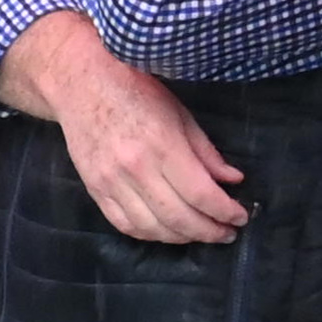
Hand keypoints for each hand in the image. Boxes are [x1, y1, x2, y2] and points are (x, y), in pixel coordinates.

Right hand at [0, 11, 248, 243]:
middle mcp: (136, 169)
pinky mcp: (95, 189)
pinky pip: (124, 225)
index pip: (201, 194)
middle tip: (227, 233)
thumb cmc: (135, 89)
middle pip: (179, 217)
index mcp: (162, 145)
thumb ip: (205, 151)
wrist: (81, 84)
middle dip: (209, 231)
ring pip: (152, 228)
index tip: (240, 218)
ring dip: (181, 237)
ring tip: (200, 233)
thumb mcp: (179, 112)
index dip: (225, 211)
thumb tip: (233, 180)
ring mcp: (111, 182)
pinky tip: (166, 231)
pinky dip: (149, 234)